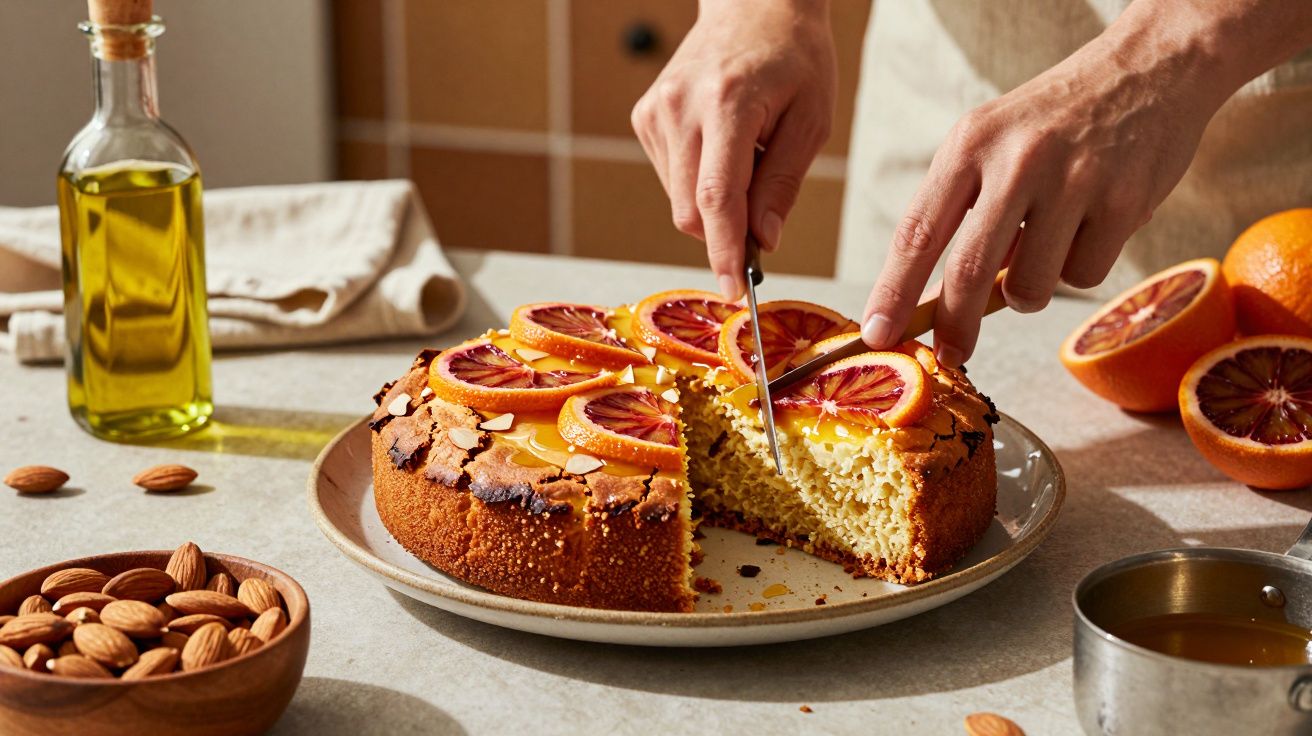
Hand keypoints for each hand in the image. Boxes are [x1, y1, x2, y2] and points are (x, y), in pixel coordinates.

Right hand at [631, 0, 836, 299]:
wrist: (752, 4)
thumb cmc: (793, 56)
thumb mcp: (812, 119)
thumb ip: (784, 183)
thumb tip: (763, 241)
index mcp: (728, 104)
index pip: (717, 198)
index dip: (725, 251)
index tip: (735, 289)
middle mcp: (681, 108)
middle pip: (692, 210)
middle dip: (726, 232)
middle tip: (764, 214)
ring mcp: (656, 111)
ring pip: (680, 200)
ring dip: (715, 202)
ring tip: (747, 156)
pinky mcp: (645, 117)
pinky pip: (671, 179)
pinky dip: (699, 181)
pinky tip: (722, 147)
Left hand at [859, 9, 1235, 366]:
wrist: (1150, 68)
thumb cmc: (1054, 121)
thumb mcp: (992, 146)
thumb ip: (960, 214)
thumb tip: (930, 299)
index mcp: (970, 145)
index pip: (917, 231)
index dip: (893, 290)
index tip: (878, 332)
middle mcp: (1017, 160)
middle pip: (968, 270)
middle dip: (954, 325)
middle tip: (950, 353)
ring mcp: (1074, 180)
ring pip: (1030, 286)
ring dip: (1031, 288)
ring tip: (1047, 242)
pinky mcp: (1124, 202)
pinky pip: (1084, 275)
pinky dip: (1082, 264)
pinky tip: (1094, 222)